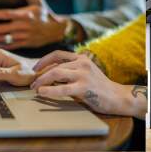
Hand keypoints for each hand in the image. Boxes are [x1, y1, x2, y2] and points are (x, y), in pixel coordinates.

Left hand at [0, 0, 67, 49]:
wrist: (56, 30)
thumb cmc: (46, 14)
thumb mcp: (39, 1)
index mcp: (24, 15)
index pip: (4, 14)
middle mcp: (22, 27)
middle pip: (0, 28)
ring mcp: (23, 37)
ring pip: (2, 38)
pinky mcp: (24, 44)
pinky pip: (8, 45)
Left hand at [31, 51, 146, 118]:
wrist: (117, 97)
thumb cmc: (98, 87)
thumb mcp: (85, 73)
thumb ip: (70, 71)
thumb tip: (48, 75)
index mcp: (81, 58)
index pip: (58, 54)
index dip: (43, 61)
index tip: (35, 69)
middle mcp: (82, 63)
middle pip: (55, 65)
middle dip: (40, 75)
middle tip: (32, 84)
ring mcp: (84, 74)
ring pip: (56, 73)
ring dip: (42, 81)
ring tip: (35, 89)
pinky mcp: (84, 87)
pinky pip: (63, 88)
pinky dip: (50, 90)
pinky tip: (42, 92)